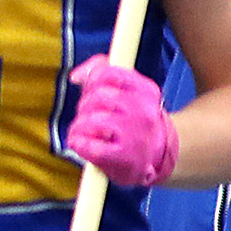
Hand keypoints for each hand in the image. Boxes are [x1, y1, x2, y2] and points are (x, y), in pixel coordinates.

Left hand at [65, 54, 179, 186]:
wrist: (155, 157)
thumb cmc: (133, 120)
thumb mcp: (127, 91)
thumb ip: (101, 72)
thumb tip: (75, 76)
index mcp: (146, 91)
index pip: (109, 73)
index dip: (92, 82)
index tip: (91, 91)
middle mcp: (145, 111)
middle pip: (98, 96)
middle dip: (85, 106)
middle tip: (88, 116)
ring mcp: (136, 135)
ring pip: (92, 120)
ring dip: (79, 126)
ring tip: (83, 131)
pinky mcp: (124, 158)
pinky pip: (90, 146)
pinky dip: (79, 144)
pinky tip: (82, 145)